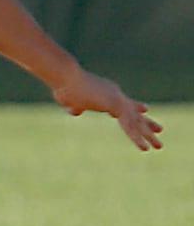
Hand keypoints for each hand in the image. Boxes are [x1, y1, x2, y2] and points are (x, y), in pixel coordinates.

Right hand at [49, 65, 163, 150]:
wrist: (65, 77)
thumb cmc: (64, 86)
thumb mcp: (70, 99)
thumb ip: (76, 105)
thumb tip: (75, 111)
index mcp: (106, 92)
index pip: (125, 101)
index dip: (136, 106)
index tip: (146, 109)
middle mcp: (115, 94)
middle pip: (135, 111)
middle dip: (147, 122)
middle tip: (160, 130)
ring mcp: (117, 99)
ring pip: (136, 120)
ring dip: (147, 135)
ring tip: (158, 147)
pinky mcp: (116, 104)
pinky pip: (130, 125)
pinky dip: (136, 137)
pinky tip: (143, 148)